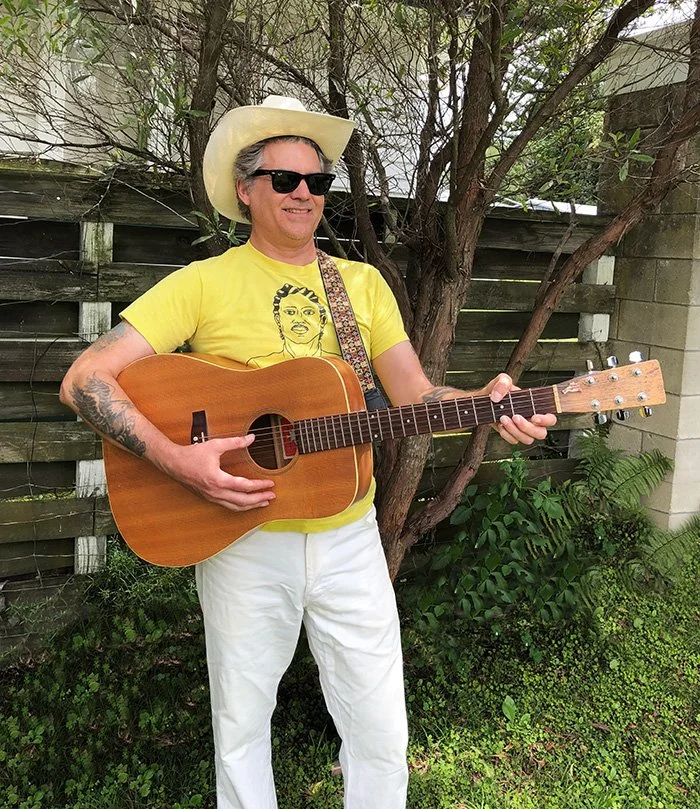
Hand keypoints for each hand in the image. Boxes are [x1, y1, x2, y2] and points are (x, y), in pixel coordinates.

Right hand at [159, 433, 274, 510]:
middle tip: (272, 496)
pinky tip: (246, 503)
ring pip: (235, 507)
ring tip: (263, 502)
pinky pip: (228, 506)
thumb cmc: (192, 455)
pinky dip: (240, 506)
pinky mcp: (209, 498)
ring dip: (251, 506)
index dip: (259, 486)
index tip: (270, 484)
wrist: (173, 463)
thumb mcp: (215, 445)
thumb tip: (251, 438)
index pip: (244, 486)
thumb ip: (235, 442)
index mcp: (218, 480)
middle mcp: (215, 492)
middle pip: (242, 501)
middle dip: (259, 499)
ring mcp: (212, 497)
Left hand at [483, 373, 556, 445]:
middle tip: (515, 417)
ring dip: (515, 431)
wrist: (486, 401)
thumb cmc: (499, 391)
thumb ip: (502, 382)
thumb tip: (497, 396)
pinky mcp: (512, 434)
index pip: (550, 419)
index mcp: (536, 408)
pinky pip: (514, 440)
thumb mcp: (502, 380)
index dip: (546, 420)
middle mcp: (532, 420)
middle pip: (541, 433)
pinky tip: (500, 424)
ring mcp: (522, 429)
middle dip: (527, 427)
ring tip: (503, 418)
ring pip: (527, 439)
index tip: (534, 417)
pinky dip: (506, 434)